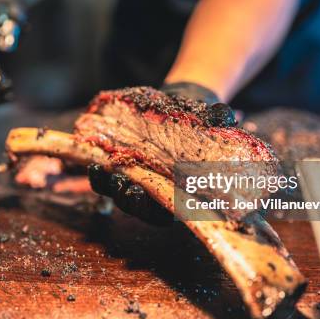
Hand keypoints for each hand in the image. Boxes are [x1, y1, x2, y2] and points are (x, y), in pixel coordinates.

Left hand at [87, 82, 236, 224]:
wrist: (180, 106)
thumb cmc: (201, 120)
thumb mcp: (214, 119)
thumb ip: (220, 120)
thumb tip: (227, 116)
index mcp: (182, 191)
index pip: (169, 212)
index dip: (156, 211)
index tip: (149, 197)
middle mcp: (158, 191)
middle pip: (140, 208)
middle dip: (130, 201)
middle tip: (127, 188)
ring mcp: (137, 180)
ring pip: (119, 194)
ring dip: (108, 187)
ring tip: (103, 172)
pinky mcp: (121, 167)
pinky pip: (106, 177)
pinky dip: (97, 173)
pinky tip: (92, 161)